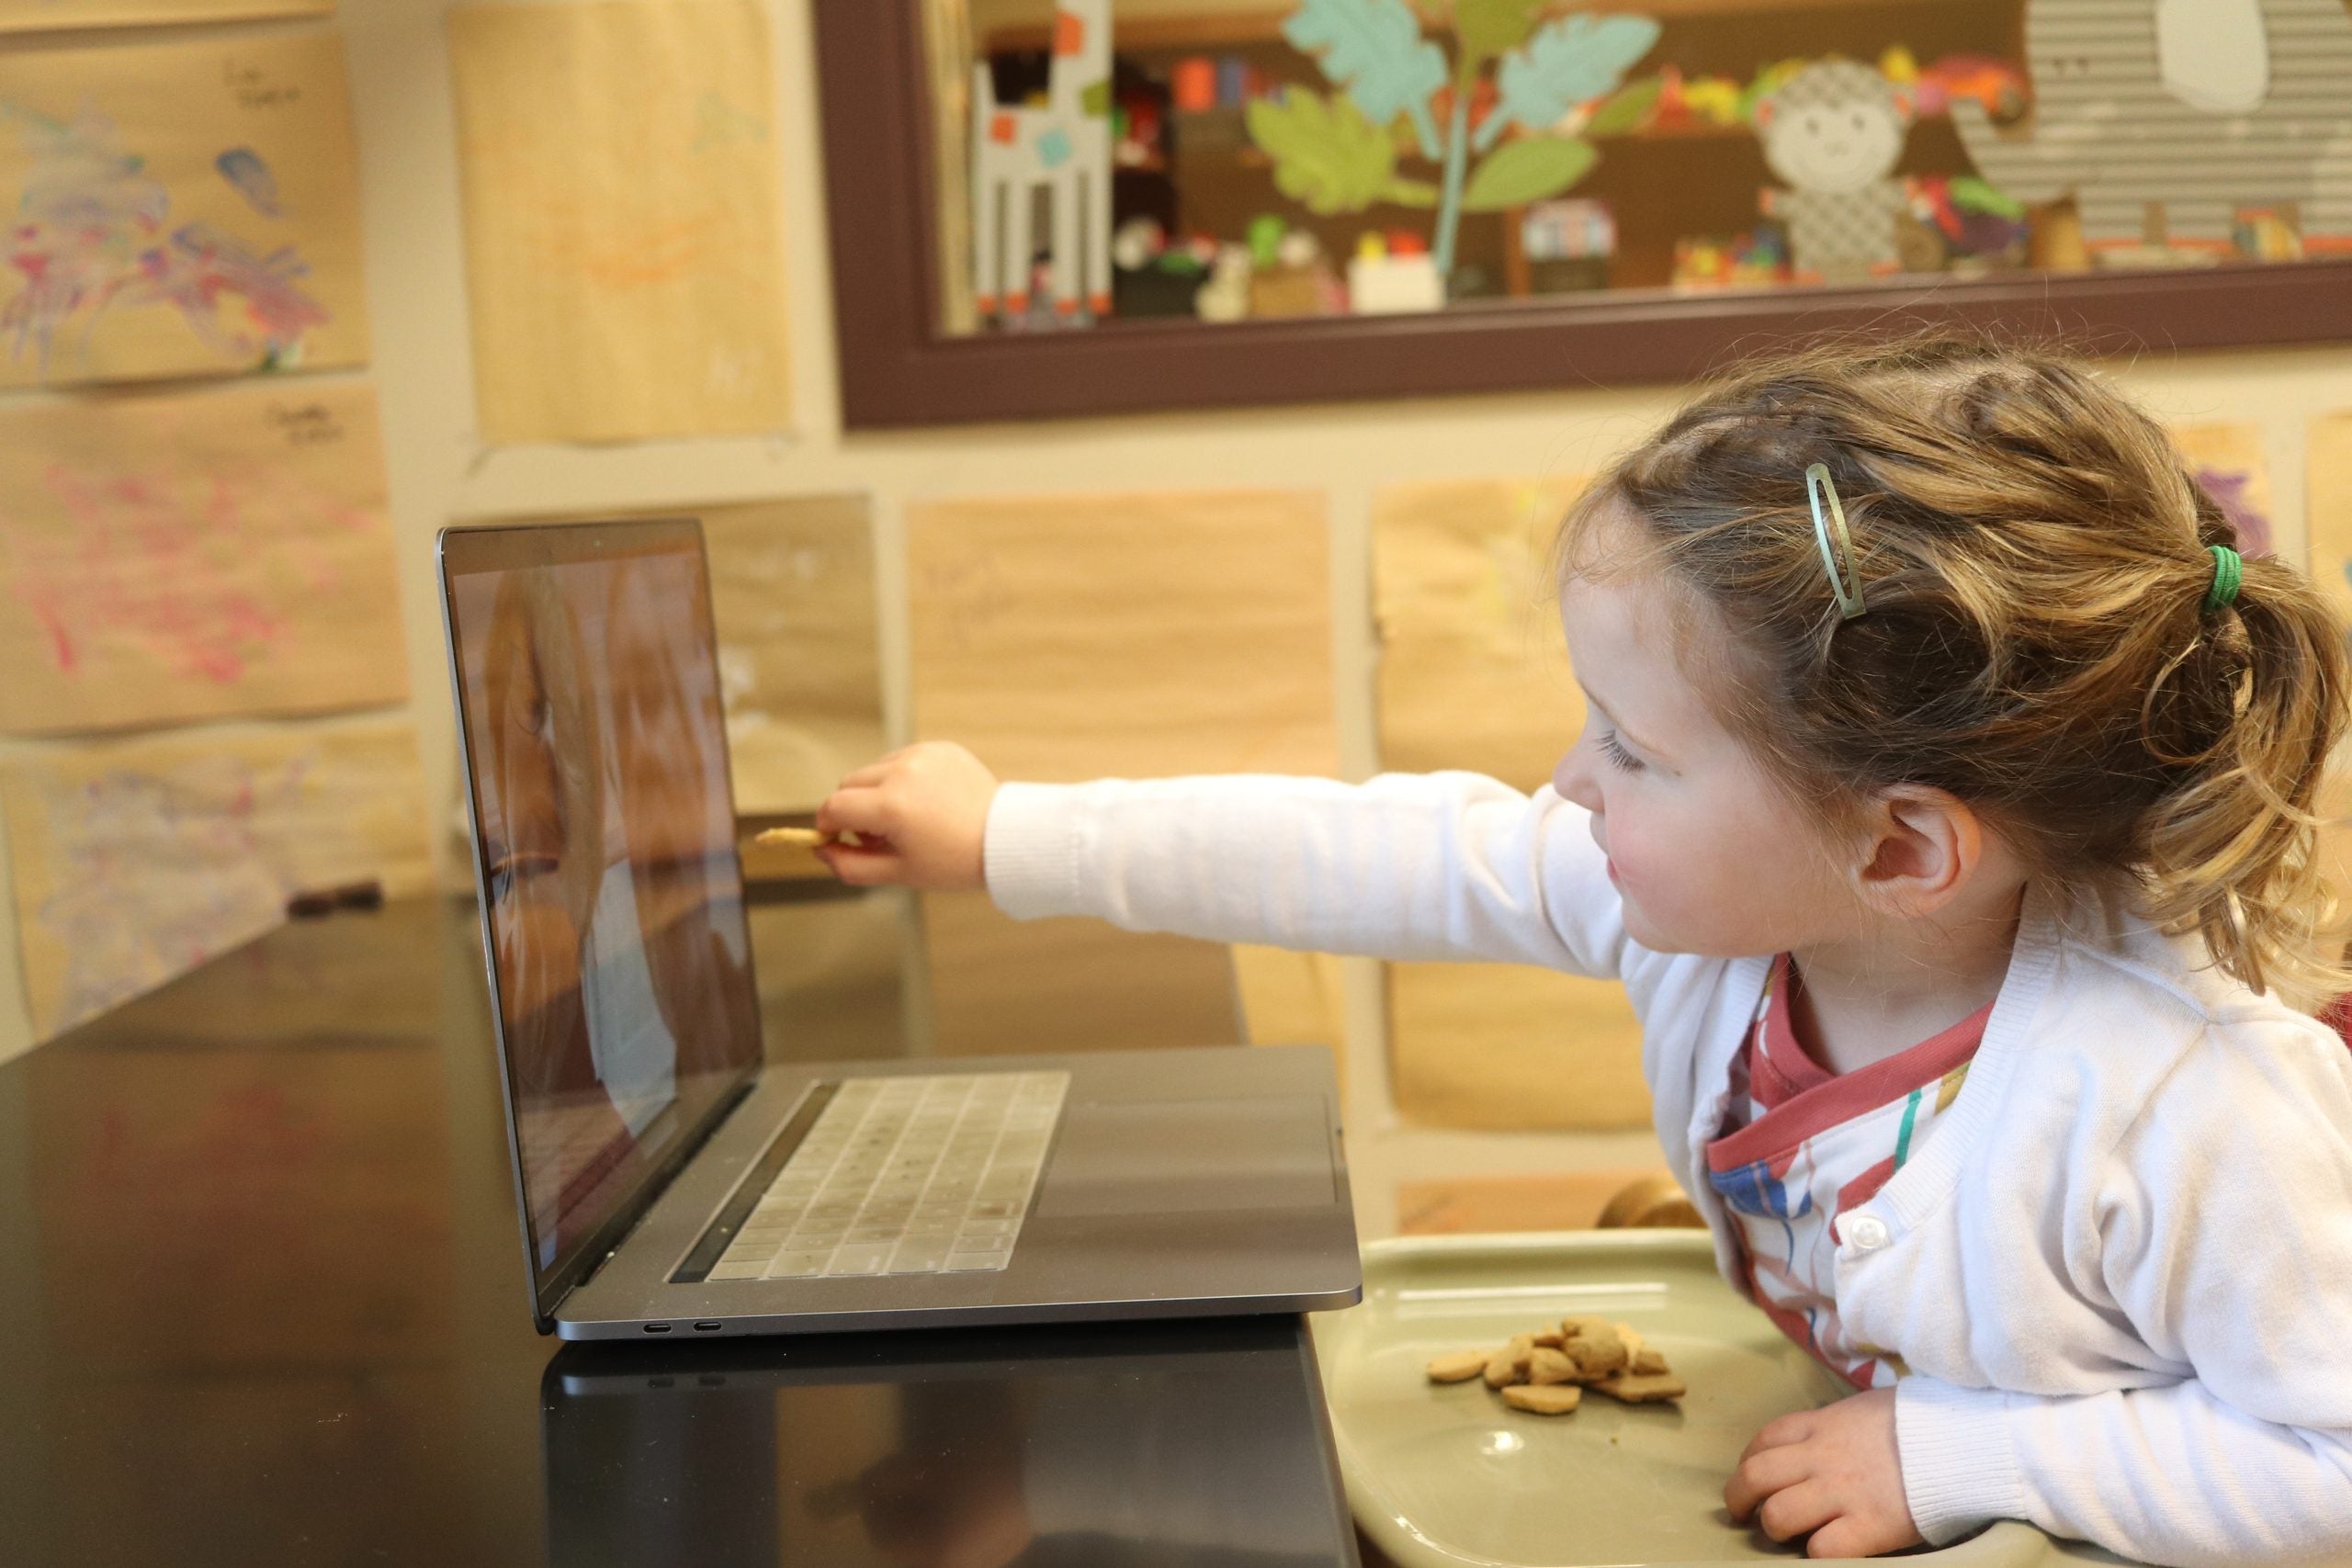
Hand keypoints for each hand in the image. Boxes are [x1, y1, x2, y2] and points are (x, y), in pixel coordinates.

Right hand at [814, 742, 999, 891]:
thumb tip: (819, 848)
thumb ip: (850, 865)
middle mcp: (903, 772)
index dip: (828, 826)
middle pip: (849, 784)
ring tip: (908, 819)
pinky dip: (903, 778)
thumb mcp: (898, 873)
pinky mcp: (939, 747)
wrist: (1007, 840)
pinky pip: (902, 759)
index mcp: (891, 806)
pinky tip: (927, 801)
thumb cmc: (954, 862)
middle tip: (882, 836)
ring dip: (878, 792)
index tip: (838, 839)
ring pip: (874, 769)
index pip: (833, 807)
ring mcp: (922, 754)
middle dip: (854, 810)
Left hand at [1724, 1387, 1921, 1558]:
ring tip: (1783, 1536)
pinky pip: (1822, 1549)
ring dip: (1773, 1529)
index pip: (1765, 1439)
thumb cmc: (1924, 1419)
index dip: (1748, 1461)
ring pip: (1778, 1515)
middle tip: (1742, 1514)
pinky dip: (1816, 1554)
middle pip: (1755, 1475)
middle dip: (1739, 1498)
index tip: (1750, 1477)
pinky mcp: (1869, 1526)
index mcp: (1824, 1424)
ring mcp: (1843, 1492)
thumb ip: (1842, 1424)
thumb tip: (1834, 1434)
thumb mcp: (1870, 1406)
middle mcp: (1823, 1457)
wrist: (1965, 1437)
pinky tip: (1826, 1550)